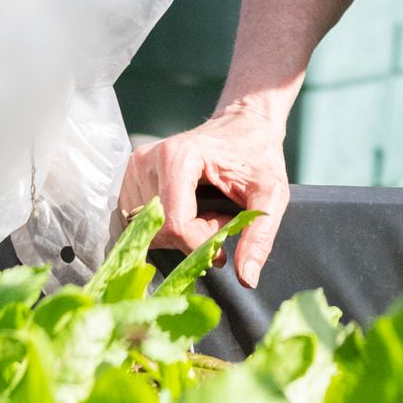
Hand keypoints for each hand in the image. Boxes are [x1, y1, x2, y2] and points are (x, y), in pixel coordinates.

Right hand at [116, 95, 294, 284]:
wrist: (244, 123)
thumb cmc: (258, 154)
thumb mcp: (271, 193)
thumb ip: (259, 236)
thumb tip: (246, 278)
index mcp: (177, 157)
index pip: (175, 224)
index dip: (200, 244)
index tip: (224, 242)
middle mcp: (147, 161)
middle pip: (159, 229)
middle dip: (192, 237)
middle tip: (219, 218)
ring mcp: (134, 170)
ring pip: (150, 229)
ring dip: (181, 232)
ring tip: (206, 210)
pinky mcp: (130, 179)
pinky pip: (143, 222)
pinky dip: (168, 225)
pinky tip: (189, 208)